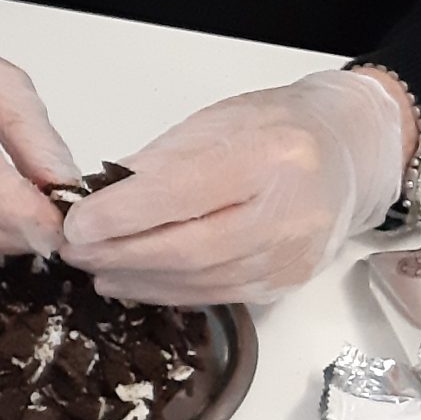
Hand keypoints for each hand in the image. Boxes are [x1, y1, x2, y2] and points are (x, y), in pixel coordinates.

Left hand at [61, 71, 407, 306]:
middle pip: (190, 249)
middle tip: (72, 249)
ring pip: (199, 281)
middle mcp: (288, 213)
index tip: (76, 221)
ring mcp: (291, 256)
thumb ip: (159, 162)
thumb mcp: (214, 123)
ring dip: (137, 278)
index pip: (184, 193)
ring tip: (93, 266)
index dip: (124, 214)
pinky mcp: (286, 284)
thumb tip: (98, 199)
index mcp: (270, 156)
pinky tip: (132, 280)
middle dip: (120, 253)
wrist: (348, 154)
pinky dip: (166, 291)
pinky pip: (215, 295)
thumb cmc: (275, 128)